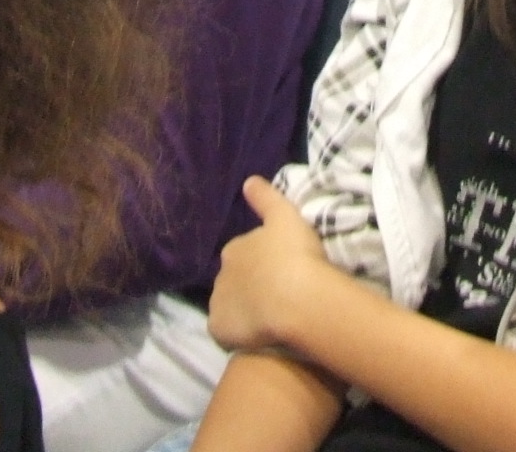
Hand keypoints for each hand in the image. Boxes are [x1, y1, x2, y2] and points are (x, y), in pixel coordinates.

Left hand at [207, 178, 332, 355]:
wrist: (297, 299)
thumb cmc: (295, 255)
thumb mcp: (286, 216)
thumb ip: (266, 197)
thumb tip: (248, 181)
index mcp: (234, 248)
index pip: (242, 253)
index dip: (261, 261)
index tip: (280, 268)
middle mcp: (220, 275)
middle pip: (234, 280)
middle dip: (250, 285)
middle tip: (278, 293)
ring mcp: (218, 304)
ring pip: (229, 306)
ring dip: (244, 309)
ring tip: (271, 317)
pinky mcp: (219, 330)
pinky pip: (225, 332)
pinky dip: (236, 333)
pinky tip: (257, 335)